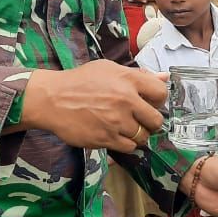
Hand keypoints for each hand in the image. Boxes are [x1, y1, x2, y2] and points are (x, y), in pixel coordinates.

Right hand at [19, 60, 165, 152]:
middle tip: (139, 119)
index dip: (158, 100)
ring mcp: (116, 122)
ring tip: (124, 128)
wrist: (52, 99)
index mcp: (128, 80)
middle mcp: (126, 101)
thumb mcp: (108, 69)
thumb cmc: (80, 81)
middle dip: (150, 122)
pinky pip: (129, 147)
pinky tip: (116, 135)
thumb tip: (165, 77)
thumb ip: (138, 75)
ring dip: (137, 134)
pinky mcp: (106, 139)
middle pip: (156, 120)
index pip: (161, 93)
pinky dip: (125, 144)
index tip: (150, 103)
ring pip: (143, 136)